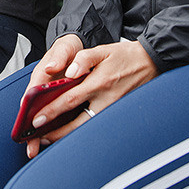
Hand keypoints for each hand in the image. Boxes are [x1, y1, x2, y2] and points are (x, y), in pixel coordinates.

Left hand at [23, 36, 157, 158]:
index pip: (69, 100)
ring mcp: (113, 108)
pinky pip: (97, 125)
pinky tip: (71, 133)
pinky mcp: (118, 112)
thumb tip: (70, 72)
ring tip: (50, 139)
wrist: (152, 62)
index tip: (36, 120)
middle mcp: (106, 99)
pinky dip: (83, 131)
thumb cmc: (125, 55)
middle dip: (56, 131)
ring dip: (68, 135)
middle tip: (38, 137)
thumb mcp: (103, 50)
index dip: (51, 111)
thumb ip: (83, 59)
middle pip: (78, 122)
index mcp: (99, 82)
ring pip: (88, 128)